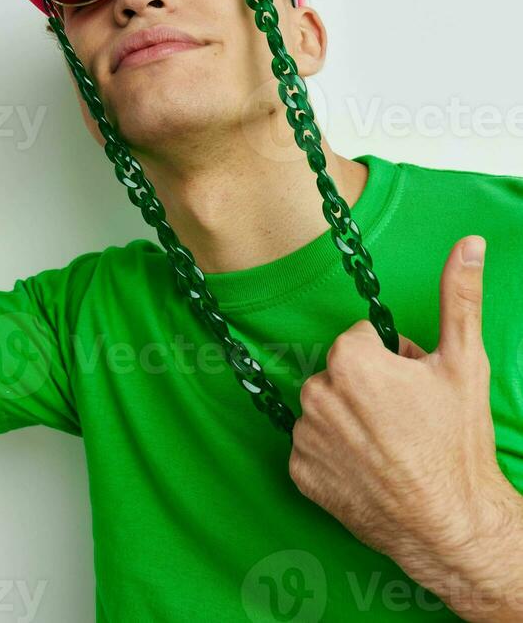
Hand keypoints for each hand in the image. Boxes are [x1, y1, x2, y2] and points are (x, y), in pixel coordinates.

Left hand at [288, 235, 509, 582]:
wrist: (453, 526)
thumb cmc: (457, 443)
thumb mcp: (464, 363)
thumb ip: (459, 296)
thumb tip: (469, 243)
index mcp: (349, 361)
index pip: (360, 339)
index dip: (390, 360)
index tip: (412, 386)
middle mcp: (316, 395)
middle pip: (339, 372)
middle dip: (367, 385)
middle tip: (405, 417)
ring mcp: (306, 438)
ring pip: (325, 407)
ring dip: (348, 417)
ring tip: (389, 445)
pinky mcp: (301, 475)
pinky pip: (312, 446)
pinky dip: (334, 452)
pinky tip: (367, 467)